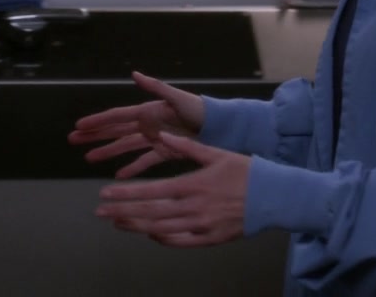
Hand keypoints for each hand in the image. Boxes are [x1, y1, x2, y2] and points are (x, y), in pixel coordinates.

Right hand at [68, 71, 205, 177]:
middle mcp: (147, 124)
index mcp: (147, 111)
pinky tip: (120, 175)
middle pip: (115, 131)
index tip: (79, 125)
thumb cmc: (199, 109)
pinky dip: (132, 168)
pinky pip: (144, 161)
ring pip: (125, 147)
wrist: (220, 127)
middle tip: (73, 140)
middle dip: (94, 135)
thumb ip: (156, 87)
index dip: (98, 121)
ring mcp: (155, 138)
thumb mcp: (177, 97)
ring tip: (89, 158)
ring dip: (108, 152)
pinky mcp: (165, 152)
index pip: (116, 116)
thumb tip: (135, 74)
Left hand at [96, 132, 249, 247]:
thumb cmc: (245, 171)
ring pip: (162, 230)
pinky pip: (181, 242)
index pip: (152, 191)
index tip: (105, 194)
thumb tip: (160, 134)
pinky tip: (150, 234)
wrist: (274, 197)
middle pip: (151, 213)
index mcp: (193, 184)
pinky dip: (163, 239)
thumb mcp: (216, 153)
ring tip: (117, 222)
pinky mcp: (211, 239)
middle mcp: (194, 208)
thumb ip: (186, 147)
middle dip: (123, 212)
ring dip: (137, 226)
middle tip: (101, 212)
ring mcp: (202, 226)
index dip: (127, 194)